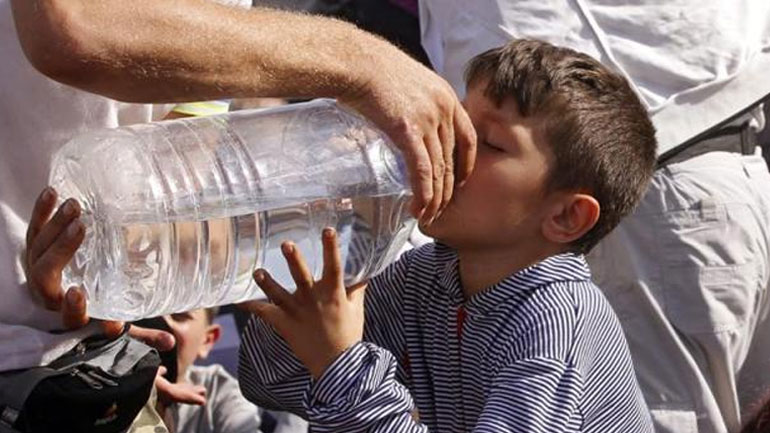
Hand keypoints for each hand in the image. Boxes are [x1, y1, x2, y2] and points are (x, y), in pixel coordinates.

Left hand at [26, 188, 202, 405]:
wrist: (69, 292)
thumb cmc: (101, 309)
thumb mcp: (121, 322)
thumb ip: (142, 334)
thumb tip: (171, 343)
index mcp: (71, 316)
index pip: (68, 316)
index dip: (72, 306)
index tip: (79, 291)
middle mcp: (48, 295)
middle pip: (45, 275)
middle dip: (61, 250)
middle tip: (83, 227)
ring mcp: (38, 271)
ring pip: (37, 250)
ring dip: (54, 227)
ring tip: (75, 205)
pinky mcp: (35, 251)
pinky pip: (33, 231)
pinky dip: (40, 212)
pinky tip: (52, 193)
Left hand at [240, 228, 366, 378]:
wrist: (337, 366)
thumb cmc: (348, 335)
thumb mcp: (356, 308)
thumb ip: (356, 287)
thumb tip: (364, 270)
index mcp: (333, 294)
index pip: (334, 267)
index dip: (331, 248)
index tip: (328, 230)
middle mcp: (314, 301)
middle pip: (302, 277)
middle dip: (294, 260)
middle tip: (286, 244)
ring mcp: (297, 313)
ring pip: (279, 295)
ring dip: (267, 283)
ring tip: (257, 271)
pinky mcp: (285, 325)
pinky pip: (265, 313)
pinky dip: (251, 305)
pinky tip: (238, 297)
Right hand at [340, 42, 476, 224]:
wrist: (357, 62)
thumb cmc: (374, 69)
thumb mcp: (408, 82)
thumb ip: (417, 103)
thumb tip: (408, 120)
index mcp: (447, 97)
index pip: (468, 138)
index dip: (466, 165)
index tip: (459, 182)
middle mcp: (443, 109)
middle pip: (453, 159)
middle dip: (448, 189)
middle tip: (442, 209)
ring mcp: (427, 120)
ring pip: (438, 169)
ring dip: (435, 198)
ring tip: (429, 217)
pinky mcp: (407, 130)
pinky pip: (421, 169)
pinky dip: (423, 193)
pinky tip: (420, 208)